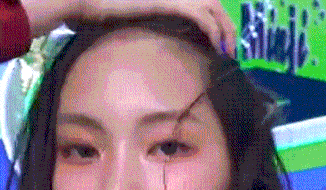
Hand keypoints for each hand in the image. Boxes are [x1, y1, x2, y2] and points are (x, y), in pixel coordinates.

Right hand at [74, 0, 237, 55]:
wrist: (92, 1)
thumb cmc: (107, 12)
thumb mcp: (139, 18)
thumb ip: (157, 24)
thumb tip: (167, 41)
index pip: (204, 5)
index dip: (218, 21)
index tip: (222, 43)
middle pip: (215, 4)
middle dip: (228, 26)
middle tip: (232, 49)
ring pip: (214, 7)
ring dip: (225, 29)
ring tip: (228, 50)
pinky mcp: (171, 1)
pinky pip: (200, 14)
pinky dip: (212, 29)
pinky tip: (215, 44)